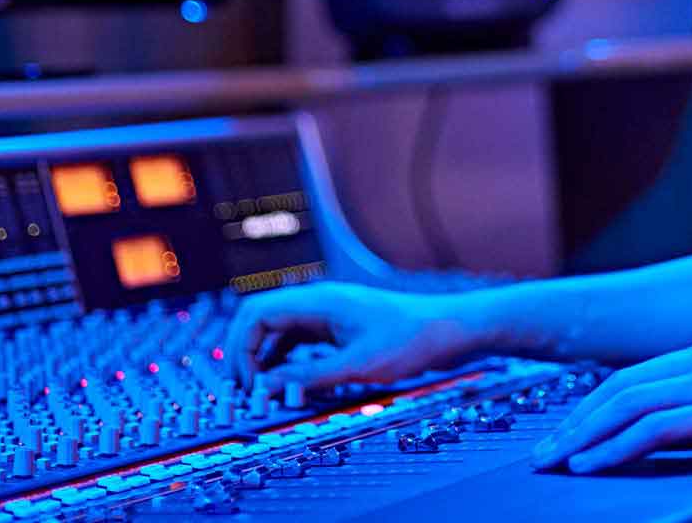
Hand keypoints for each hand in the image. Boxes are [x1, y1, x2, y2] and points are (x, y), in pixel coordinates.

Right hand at [221, 281, 481, 388]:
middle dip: (246, 352)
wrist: (449, 330)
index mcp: (319, 301)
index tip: (247, 381)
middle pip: (261, 319)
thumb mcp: (359, 365)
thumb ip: (311, 377)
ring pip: (279, 331)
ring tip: (262, 390)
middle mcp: (319, 303)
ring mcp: (328, 314)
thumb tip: (269, 388)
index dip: (242, 348)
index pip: (257, 314)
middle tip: (245, 387)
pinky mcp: (338, 327)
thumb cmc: (410, 341)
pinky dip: (286, 360)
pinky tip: (288, 382)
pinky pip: (299, 341)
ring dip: (265, 357)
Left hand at [530, 336, 691, 474]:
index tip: (570, 429)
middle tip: (546, 450)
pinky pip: (653, 428)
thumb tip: (689, 429)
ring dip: (584, 434)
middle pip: (621, 384)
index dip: (597, 403)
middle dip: (576, 419)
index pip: (639, 374)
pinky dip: (615, 447)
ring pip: (627, 403)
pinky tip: (593, 465)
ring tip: (557, 461)